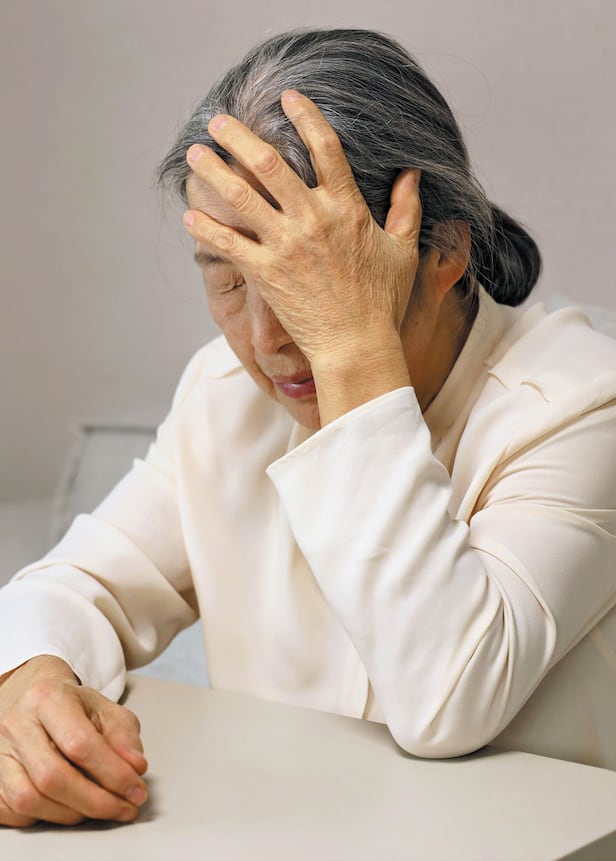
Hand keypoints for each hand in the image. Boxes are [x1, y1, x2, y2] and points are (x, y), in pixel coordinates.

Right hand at [0, 656, 147, 826]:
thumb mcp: (105, 708)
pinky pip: (13, 812)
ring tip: (100, 808)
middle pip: (52, 777)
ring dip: (72, 813)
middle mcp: (17, 724)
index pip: (80, 743)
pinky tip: (70, 808)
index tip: (136, 789)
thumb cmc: (70, 705)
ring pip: (29, 799)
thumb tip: (135, 768)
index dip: (112, 773)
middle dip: (94, 801)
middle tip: (123, 808)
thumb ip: (124, 736)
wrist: (32, 697)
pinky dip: (46, 817)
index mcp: (48, 698)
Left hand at [182, 90, 421, 367]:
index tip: (288, 96)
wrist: (357, 346)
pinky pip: (228, 244)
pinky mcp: (266, 274)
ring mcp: (286, 246)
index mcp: (347, 208)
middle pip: (269, 162)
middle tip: (218, 120)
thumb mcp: (403, 250)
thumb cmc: (383, 302)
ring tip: (195, 154)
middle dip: (238, 135)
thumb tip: (413, 173)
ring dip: (213, 171)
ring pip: (241, 197)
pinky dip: (206, 228)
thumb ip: (407, 208)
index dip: (306, 115)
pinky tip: (189, 214)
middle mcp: (313, 219)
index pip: (325, 147)